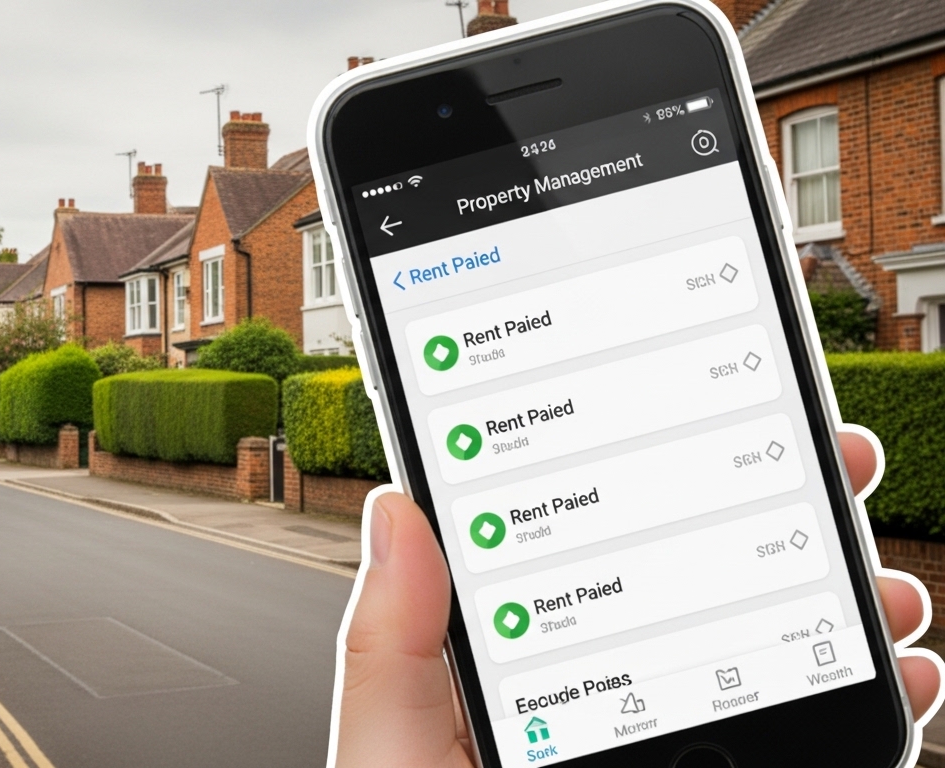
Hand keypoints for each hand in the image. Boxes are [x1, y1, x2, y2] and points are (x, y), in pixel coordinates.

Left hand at [335, 429, 943, 766]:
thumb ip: (391, 645)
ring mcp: (688, 748)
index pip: (591, 551)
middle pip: (703, 586)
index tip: (701, 408)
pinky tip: (908, 673)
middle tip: (831, 456)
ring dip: (847, 602)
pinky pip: (818, 739)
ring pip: (775, 654)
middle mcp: (614, 704)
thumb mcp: (396, 753)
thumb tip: (397, 506)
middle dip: (781, 516)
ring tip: (879, 572)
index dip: (649, 473)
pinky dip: (880, 702)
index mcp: (530, 672)